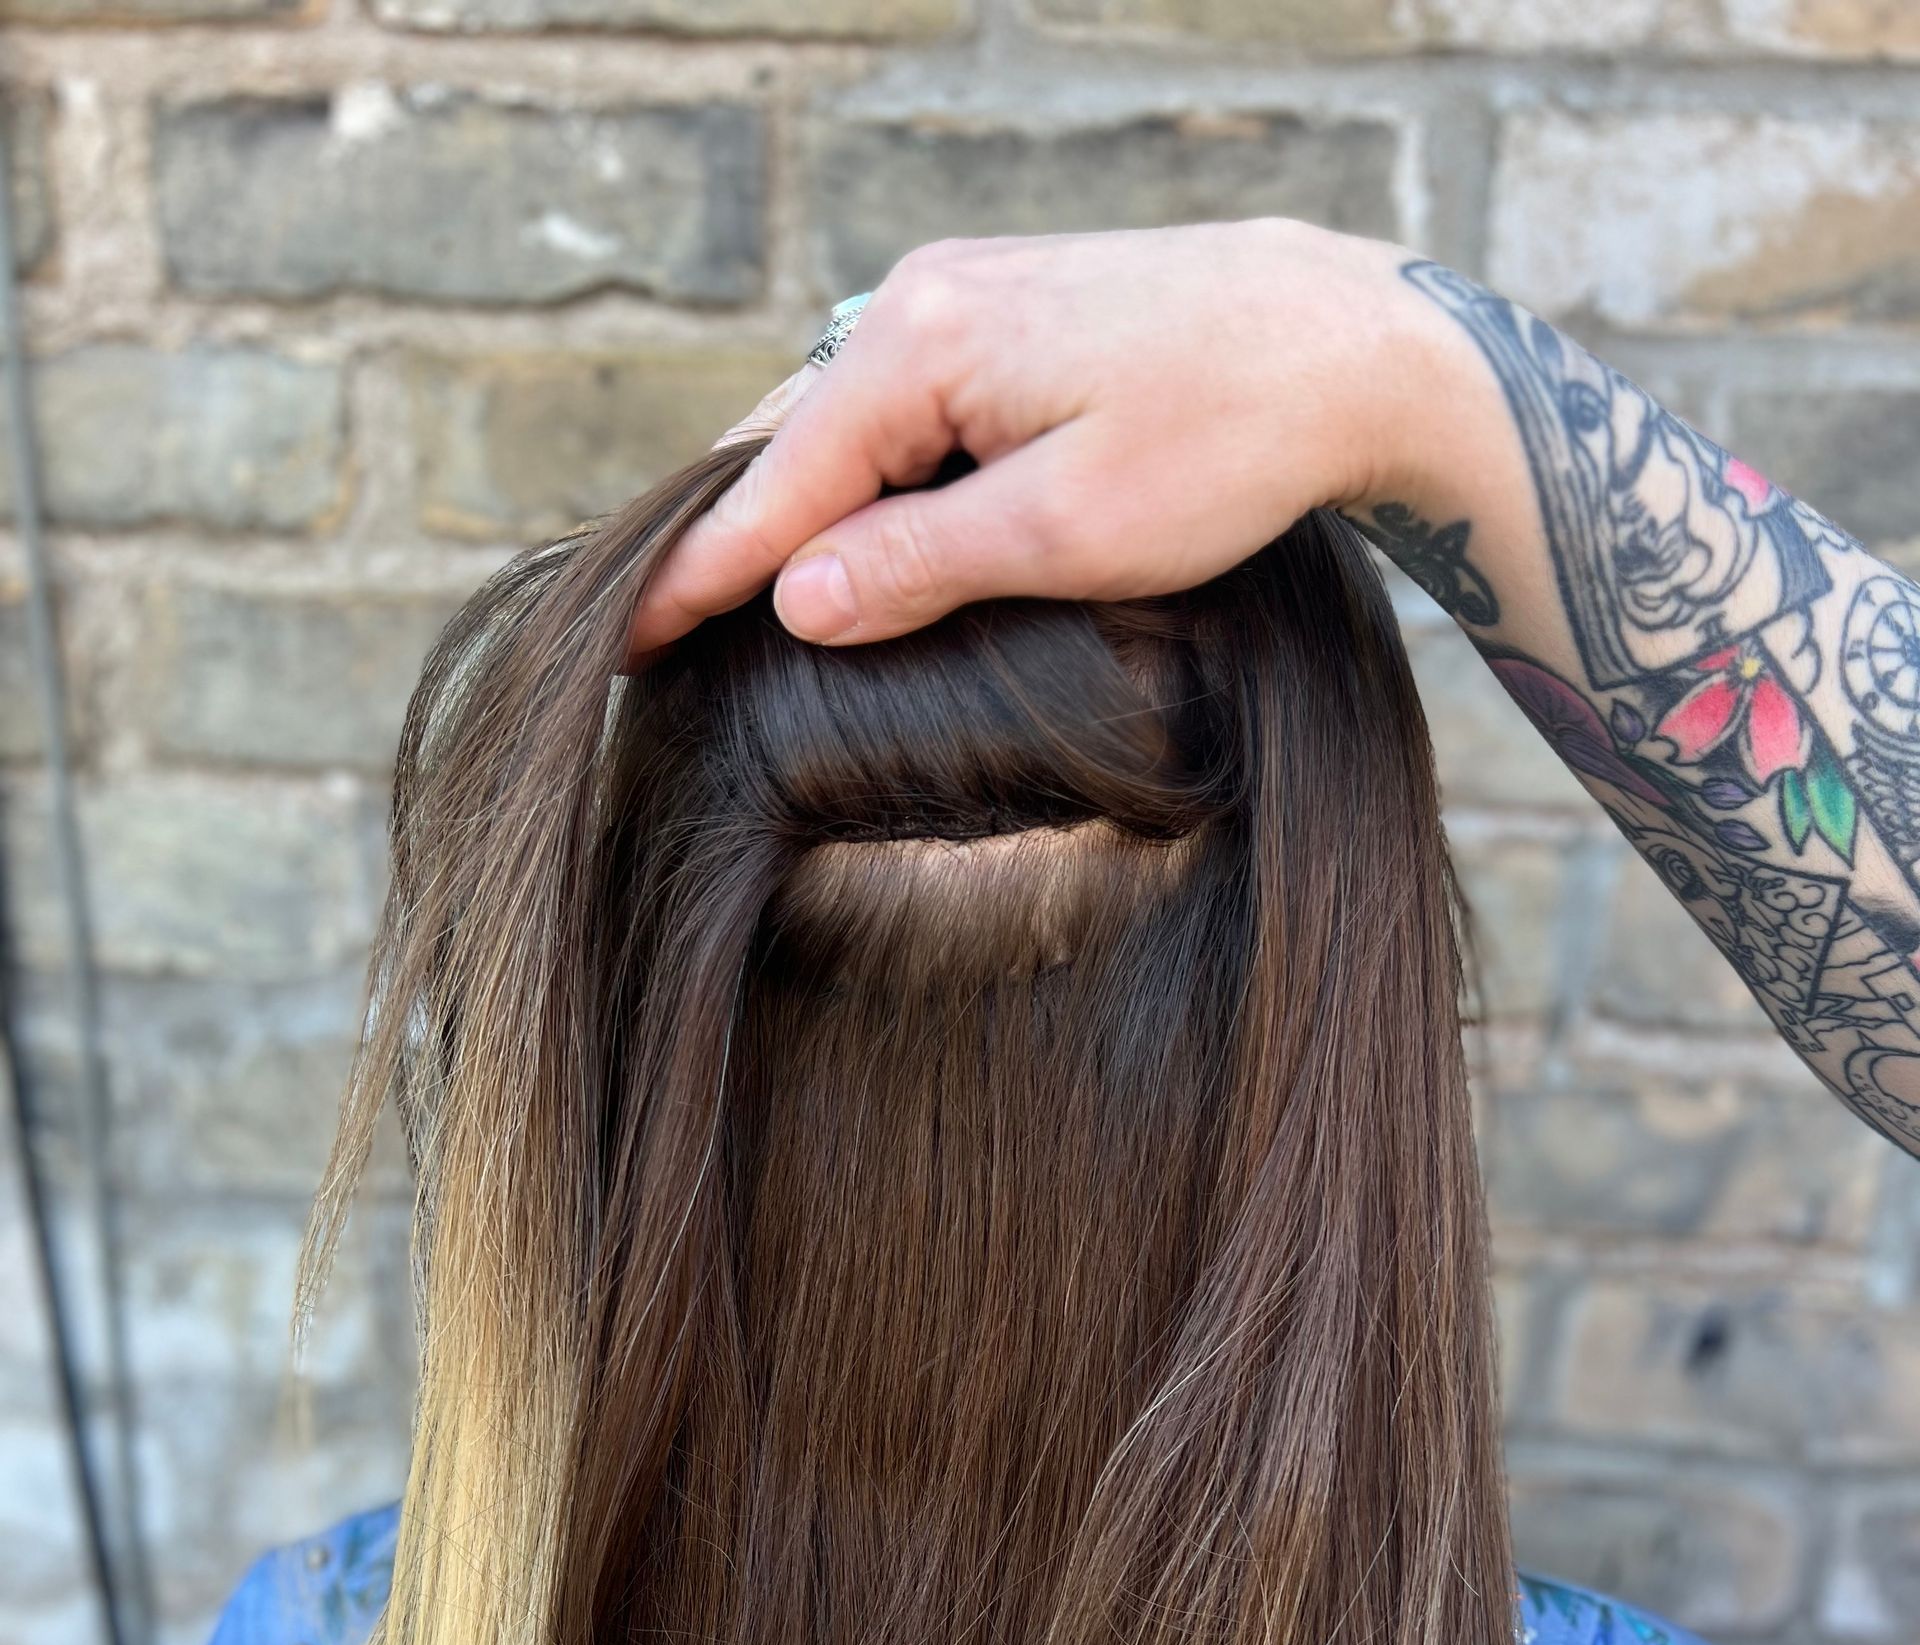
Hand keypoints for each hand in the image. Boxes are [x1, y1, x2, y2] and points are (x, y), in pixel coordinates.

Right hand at [623, 219, 1449, 661]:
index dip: (697, 578)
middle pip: (788, 444)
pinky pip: (899, 409)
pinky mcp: (1013, 319)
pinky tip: (853, 536)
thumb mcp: (1065, 533)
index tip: (625, 644)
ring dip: (800, 514)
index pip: (772, 485)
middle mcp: (924, 299)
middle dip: (732, 542)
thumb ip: (915, 566)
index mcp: (918, 344)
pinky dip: (864, 479)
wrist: (1358, 341)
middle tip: (665, 637)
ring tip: (739, 607)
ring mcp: (968, 299)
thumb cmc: (1230, 437)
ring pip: (844, 427)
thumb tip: (792, 602)